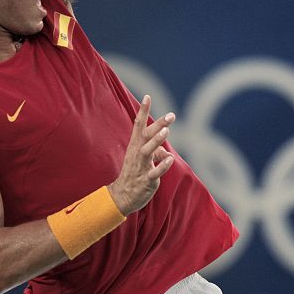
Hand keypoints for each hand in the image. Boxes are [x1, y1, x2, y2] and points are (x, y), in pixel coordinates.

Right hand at [108, 95, 175, 215]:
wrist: (122, 196)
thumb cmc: (134, 174)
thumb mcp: (144, 160)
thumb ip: (156, 152)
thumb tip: (166, 151)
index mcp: (135, 146)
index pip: (138, 125)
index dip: (143, 111)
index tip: (148, 97)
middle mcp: (137, 153)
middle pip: (146, 136)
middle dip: (158, 125)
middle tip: (171, 115)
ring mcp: (141, 167)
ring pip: (147, 151)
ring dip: (156, 141)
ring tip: (166, 131)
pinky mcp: (146, 180)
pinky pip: (154, 172)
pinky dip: (162, 165)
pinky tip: (170, 158)